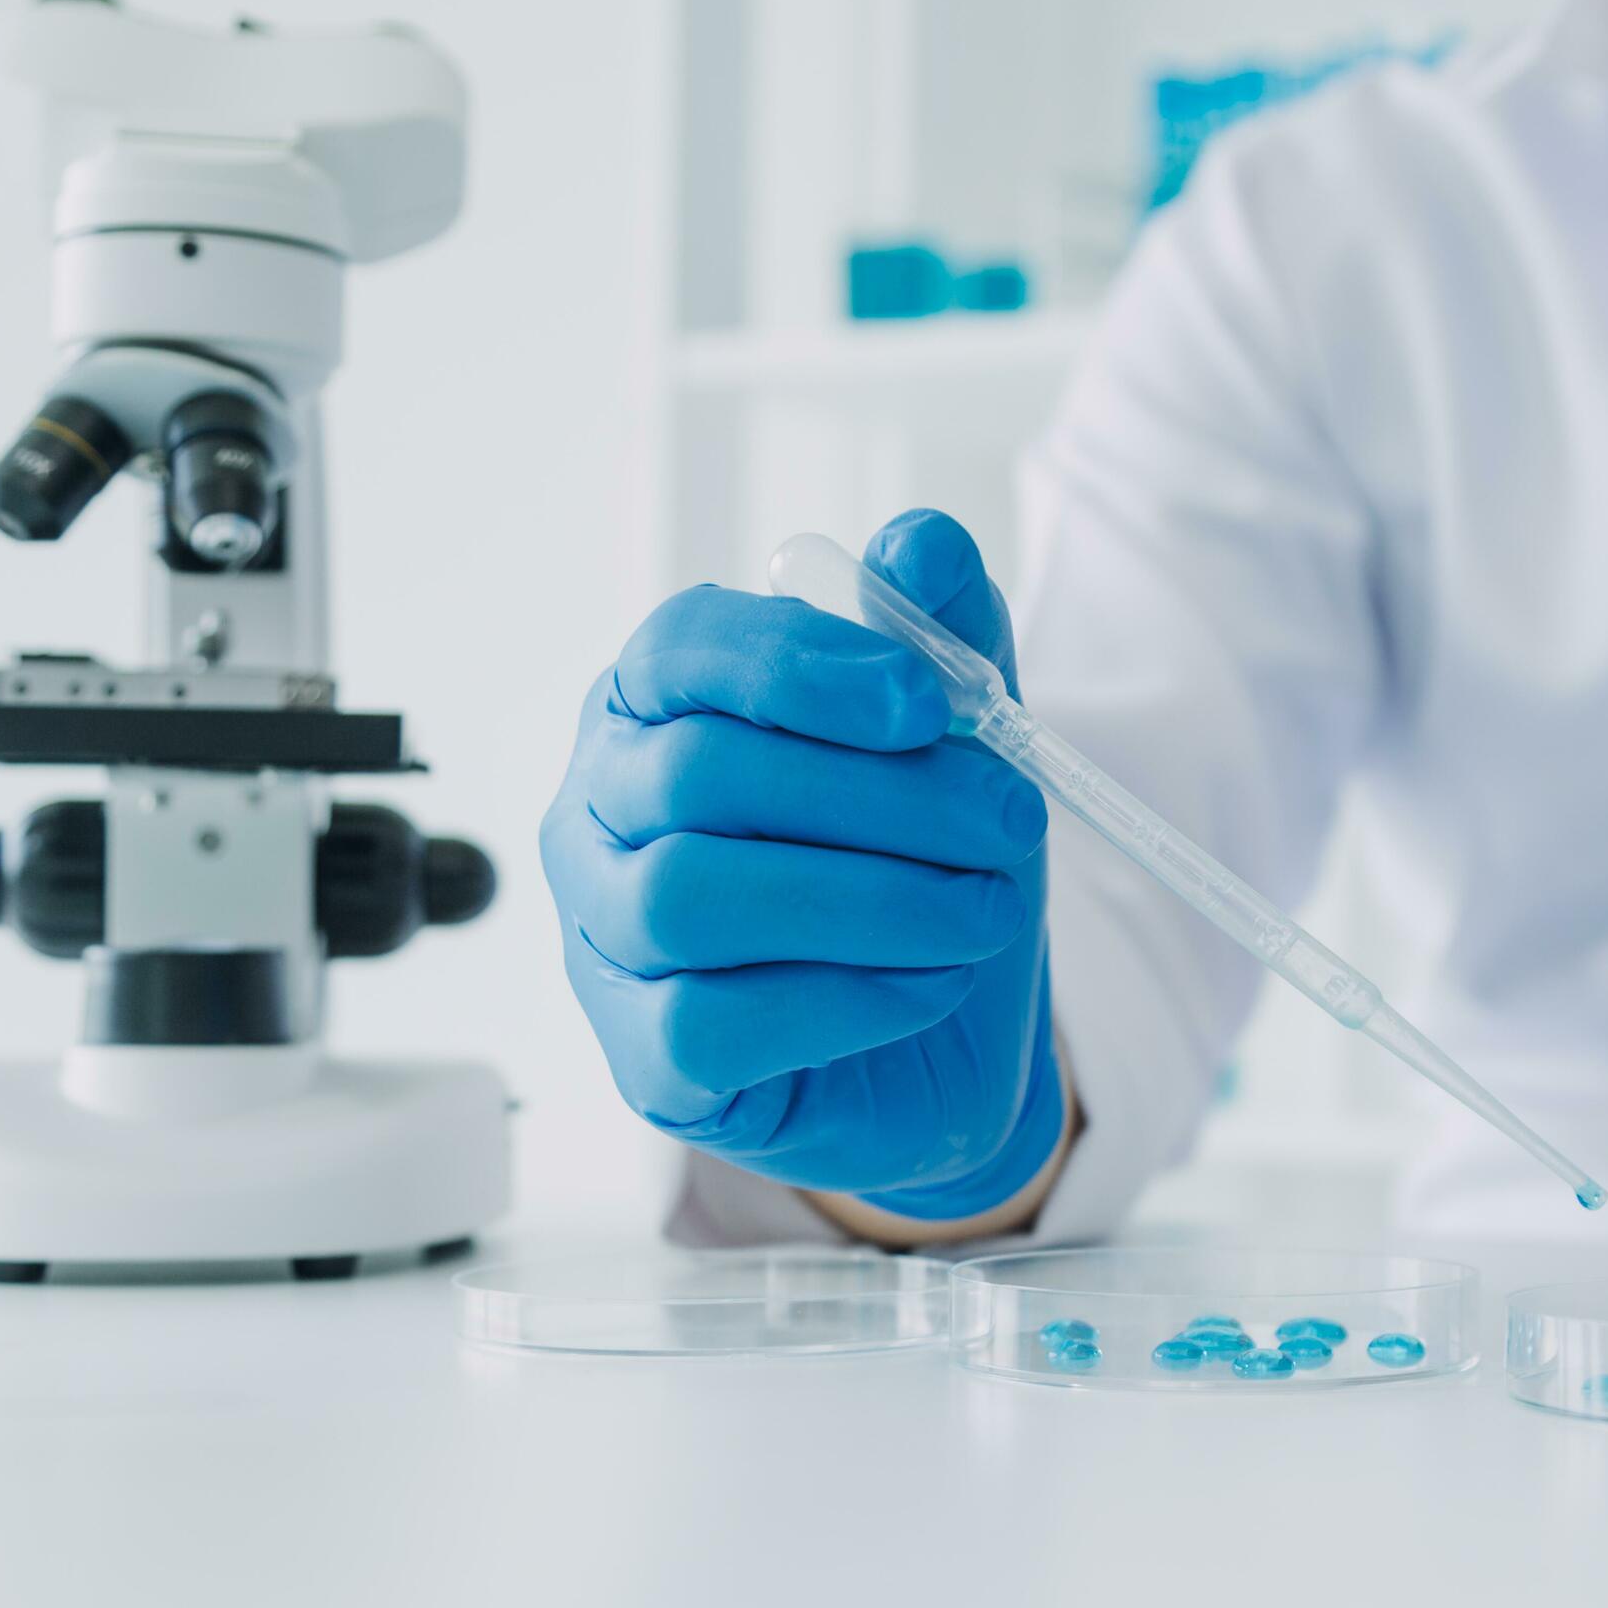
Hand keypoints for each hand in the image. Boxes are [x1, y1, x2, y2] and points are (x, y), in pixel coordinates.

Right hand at [540, 510, 1061, 1216]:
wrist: (948, 1042)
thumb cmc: (920, 868)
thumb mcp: (956, 742)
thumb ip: (941, 633)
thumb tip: (919, 545)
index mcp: (654, 709)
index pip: (679, 650)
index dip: (801, 666)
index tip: (928, 703)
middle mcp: (598, 815)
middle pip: (699, 774)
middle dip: (881, 796)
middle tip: (1009, 820)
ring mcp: (604, 943)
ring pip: (693, 896)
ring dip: (873, 899)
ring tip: (983, 910)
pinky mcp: (647, 1062)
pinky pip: (714, 1021)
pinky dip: (850, 998)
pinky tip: (932, 983)